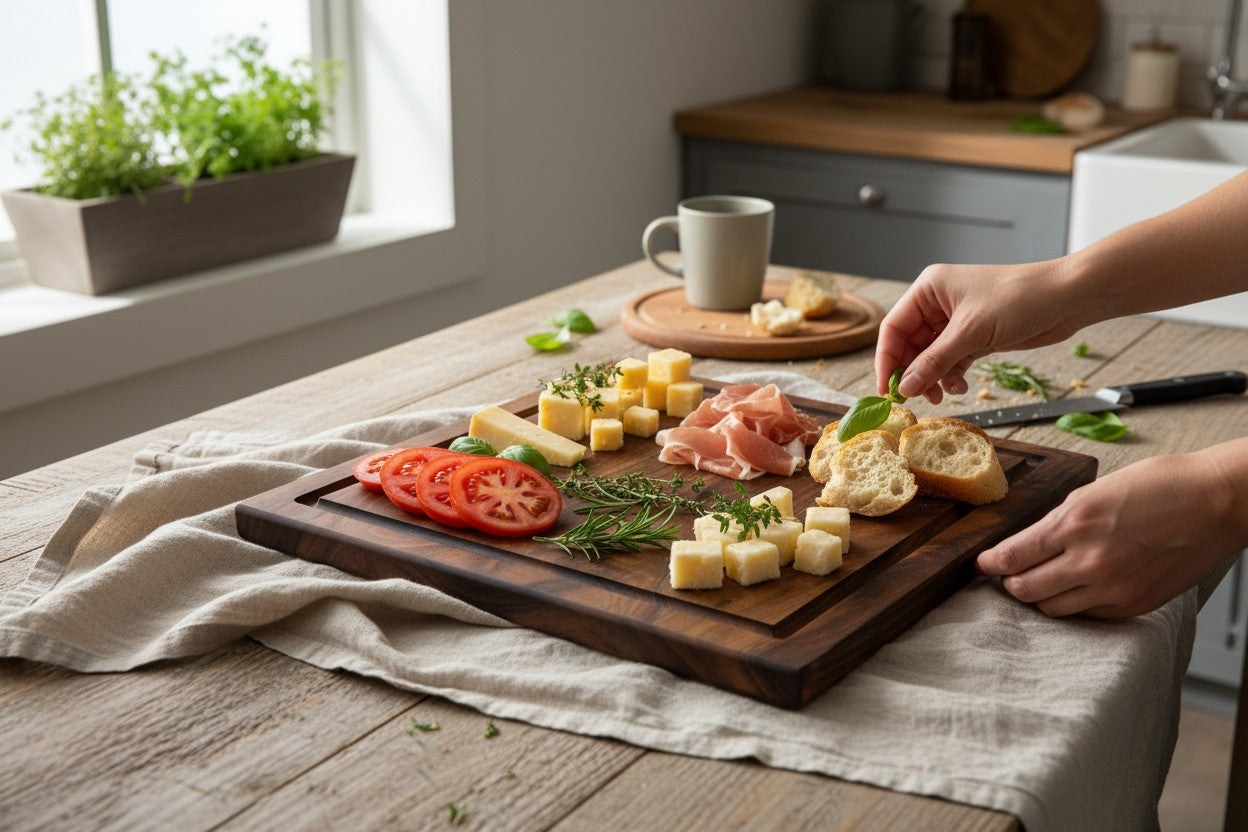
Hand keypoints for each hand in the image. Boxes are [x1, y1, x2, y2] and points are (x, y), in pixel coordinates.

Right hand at [875, 260, 1081, 401]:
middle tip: (915, 398)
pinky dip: (952, 375)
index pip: (894, 327)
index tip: (887, 389)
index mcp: (929, 289)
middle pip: (910, 344)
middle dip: (913, 372)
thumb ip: (934, 361)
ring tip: (942, 394)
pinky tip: (960, 386)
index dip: (887, 359)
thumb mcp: (971, 332)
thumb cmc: (1019, 299)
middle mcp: (939, 303)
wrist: (1067, 298)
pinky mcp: (976, 335)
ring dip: (934, 377)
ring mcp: (957, 320)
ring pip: (931, 356)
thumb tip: (904, 387)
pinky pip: (952, 360)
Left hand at [976, 446, 1247, 617]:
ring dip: (1039, 596)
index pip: (1013, 556)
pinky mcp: (1133, 604)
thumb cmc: (1163, 486)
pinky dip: (1074, 604)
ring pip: (1052, 608)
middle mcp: (1089, 561)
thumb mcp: (1096, 490)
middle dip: (1009, 582)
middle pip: (1024, 590)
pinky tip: (1076, 589)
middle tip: (1007, 574)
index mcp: (1075, 524)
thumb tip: (1032, 540)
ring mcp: (1112, 588)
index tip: (982, 563)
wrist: (1216, 503)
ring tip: (1039, 582)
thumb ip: (1061, 519)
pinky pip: (1087, 614)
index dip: (990, 563)